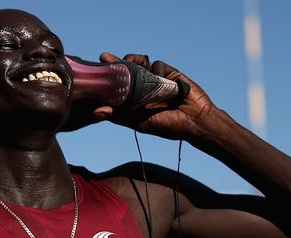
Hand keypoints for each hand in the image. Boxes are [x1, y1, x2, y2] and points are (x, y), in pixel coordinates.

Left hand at [93, 53, 215, 140]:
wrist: (194, 122)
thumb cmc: (166, 125)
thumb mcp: (137, 122)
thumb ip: (118, 115)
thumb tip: (96, 112)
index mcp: (133, 99)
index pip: (116, 85)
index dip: (107, 77)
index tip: (96, 69)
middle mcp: (143, 87)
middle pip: (126, 70)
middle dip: (116, 63)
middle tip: (105, 59)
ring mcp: (156, 79)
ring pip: (140, 62)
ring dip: (133, 60)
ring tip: (128, 63)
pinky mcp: (169, 73)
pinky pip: (158, 64)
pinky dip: (156, 70)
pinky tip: (158, 79)